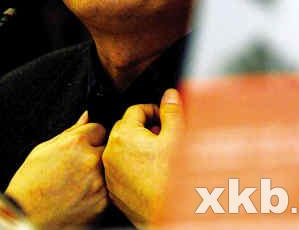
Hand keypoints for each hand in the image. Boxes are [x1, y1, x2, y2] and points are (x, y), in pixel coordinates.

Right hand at [6, 111, 106, 227]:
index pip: (100, 128)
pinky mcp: (101, 203)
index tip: (84, 147)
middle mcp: (90, 160)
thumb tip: (87, 116)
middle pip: (107, 148)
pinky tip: (81, 195)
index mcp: (77, 143)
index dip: (91, 137)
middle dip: (97, 154)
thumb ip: (71, 131)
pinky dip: (98, 192)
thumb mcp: (44, 149)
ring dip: (100, 173)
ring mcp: (98, 182)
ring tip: (79, 182)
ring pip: (109, 169)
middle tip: (80, 167)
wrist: (25, 217)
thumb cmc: (30, 184)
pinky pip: (108, 190)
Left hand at [102, 88, 183, 226]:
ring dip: (139, 146)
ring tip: (159, 154)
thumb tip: (169, 96)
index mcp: (124, 135)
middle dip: (146, 127)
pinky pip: (121, 169)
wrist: (167, 212)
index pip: (136, 109)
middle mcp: (111, 154)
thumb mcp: (177, 135)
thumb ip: (172, 110)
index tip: (164, 117)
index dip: (154, 110)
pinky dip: (134, 165)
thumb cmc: (171, 178)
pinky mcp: (115, 191)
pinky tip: (152, 170)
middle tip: (163, 134)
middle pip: (127, 128)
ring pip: (123, 149)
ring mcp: (111, 174)